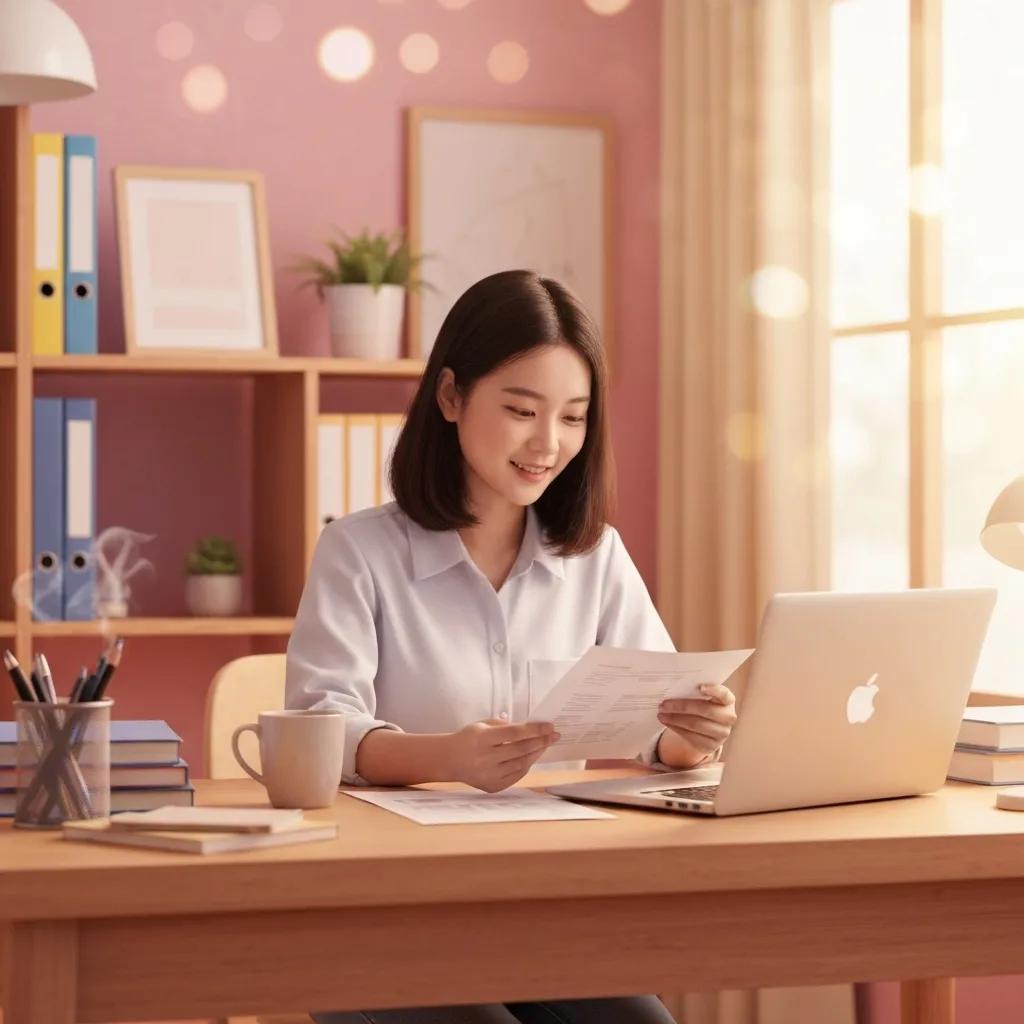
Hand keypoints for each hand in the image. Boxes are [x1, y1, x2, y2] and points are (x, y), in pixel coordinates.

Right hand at [445, 719, 559, 792]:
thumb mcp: (482, 725)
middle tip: (554, 735)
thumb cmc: (468, 738)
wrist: (449, 760)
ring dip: (537, 753)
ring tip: (545, 745)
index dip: (534, 730)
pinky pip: (516, 776)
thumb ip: (504, 725)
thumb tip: (529, 728)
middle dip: (541, 741)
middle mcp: (486, 758)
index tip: (550, 726)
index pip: (515, 733)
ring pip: (521, 764)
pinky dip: (526, 766)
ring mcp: (490, 775)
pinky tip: (532, 757)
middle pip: (521, 750)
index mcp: (483, 739)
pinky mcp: (492, 786)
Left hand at [657, 684, 736, 760]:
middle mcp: (728, 717)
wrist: (708, 729)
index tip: (700, 687)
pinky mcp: (711, 746)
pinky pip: (691, 736)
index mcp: (728, 701)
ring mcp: (721, 733)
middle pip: (705, 710)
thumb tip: (673, 688)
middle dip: (682, 706)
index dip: (714, 690)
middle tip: (664, 704)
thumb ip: (694, 692)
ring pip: (695, 724)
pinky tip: (666, 721)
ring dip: (675, 719)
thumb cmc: (703, 706)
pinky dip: (675, 728)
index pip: (723, 694)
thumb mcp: (704, 698)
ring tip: (661, 713)